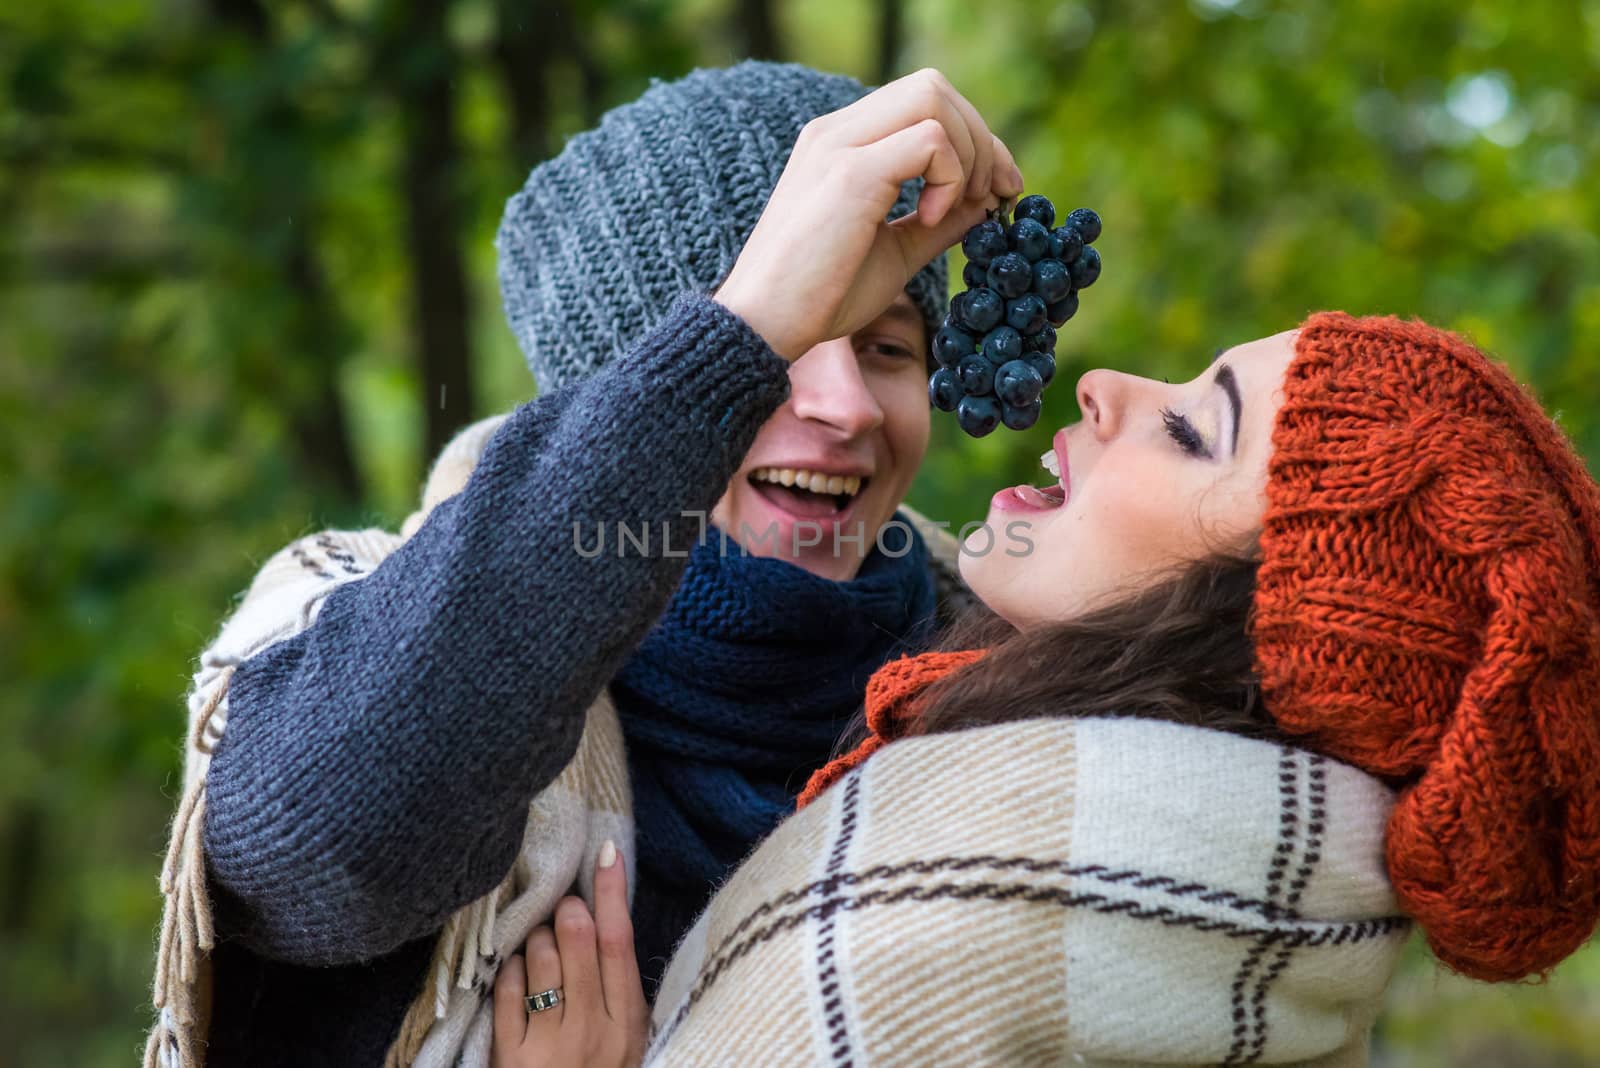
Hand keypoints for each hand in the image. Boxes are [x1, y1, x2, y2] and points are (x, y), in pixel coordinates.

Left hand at [492, 841, 648, 1067]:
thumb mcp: (623, 1036)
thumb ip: (616, 985)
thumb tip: (604, 915)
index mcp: (628, 1022)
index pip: (620, 940)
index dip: (612, 891)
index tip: (605, 853)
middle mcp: (593, 1031)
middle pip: (579, 939)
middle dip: (566, 913)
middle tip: (562, 914)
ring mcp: (552, 1045)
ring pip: (540, 957)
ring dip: (536, 942)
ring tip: (540, 957)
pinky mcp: (513, 1057)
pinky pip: (507, 988)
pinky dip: (509, 973)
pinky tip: (516, 980)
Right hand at [714, 67, 1024, 360]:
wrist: (764, 326)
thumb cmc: (821, 296)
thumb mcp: (895, 252)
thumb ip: (939, 222)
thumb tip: (989, 202)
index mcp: (841, 144)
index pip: (922, 102)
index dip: (973, 138)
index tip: (998, 189)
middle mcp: (837, 131)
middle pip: (932, 87)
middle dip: (980, 137)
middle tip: (994, 195)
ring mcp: (839, 145)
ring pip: (933, 98)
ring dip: (968, 151)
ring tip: (959, 208)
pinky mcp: (850, 172)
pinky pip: (930, 140)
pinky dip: (950, 177)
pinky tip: (928, 219)